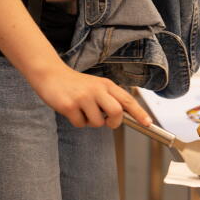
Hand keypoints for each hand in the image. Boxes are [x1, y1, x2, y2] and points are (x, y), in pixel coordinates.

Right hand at [28, 62, 152, 128]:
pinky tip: (71, 110)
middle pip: (116, 113)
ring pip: (97, 123)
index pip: (127, 100)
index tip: (148, 123)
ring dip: (90, 122)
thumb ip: (109, 99)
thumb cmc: (76, 84)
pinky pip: (80, 124)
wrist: (51, 75)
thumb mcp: (96, 86)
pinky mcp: (70, 105)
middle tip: (106, 121)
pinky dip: (76, 122)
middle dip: (113, 123)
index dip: (139, 113)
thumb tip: (121, 117)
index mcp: (106, 85)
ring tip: (82, 110)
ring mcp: (83, 97)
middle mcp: (97, 90)